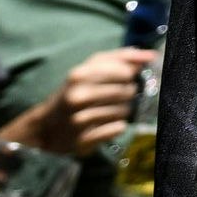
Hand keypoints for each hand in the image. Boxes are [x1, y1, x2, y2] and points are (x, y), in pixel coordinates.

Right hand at [6, 48, 152, 156]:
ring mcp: (79, 119)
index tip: (129, 75)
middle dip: (128, 92)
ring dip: (123, 110)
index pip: (124, 70)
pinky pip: (117, 128)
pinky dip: (118, 126)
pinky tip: (108, 124)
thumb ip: (119, 59)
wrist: (45, 127)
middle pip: (127, 91)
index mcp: (78, 75)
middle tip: (119, 94)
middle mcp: (77, 96)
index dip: (132, 73)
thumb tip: (151, 55)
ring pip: (124, 111)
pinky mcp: (83, 140)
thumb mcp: (89, 70)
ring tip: (111, 109)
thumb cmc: (74, 92)